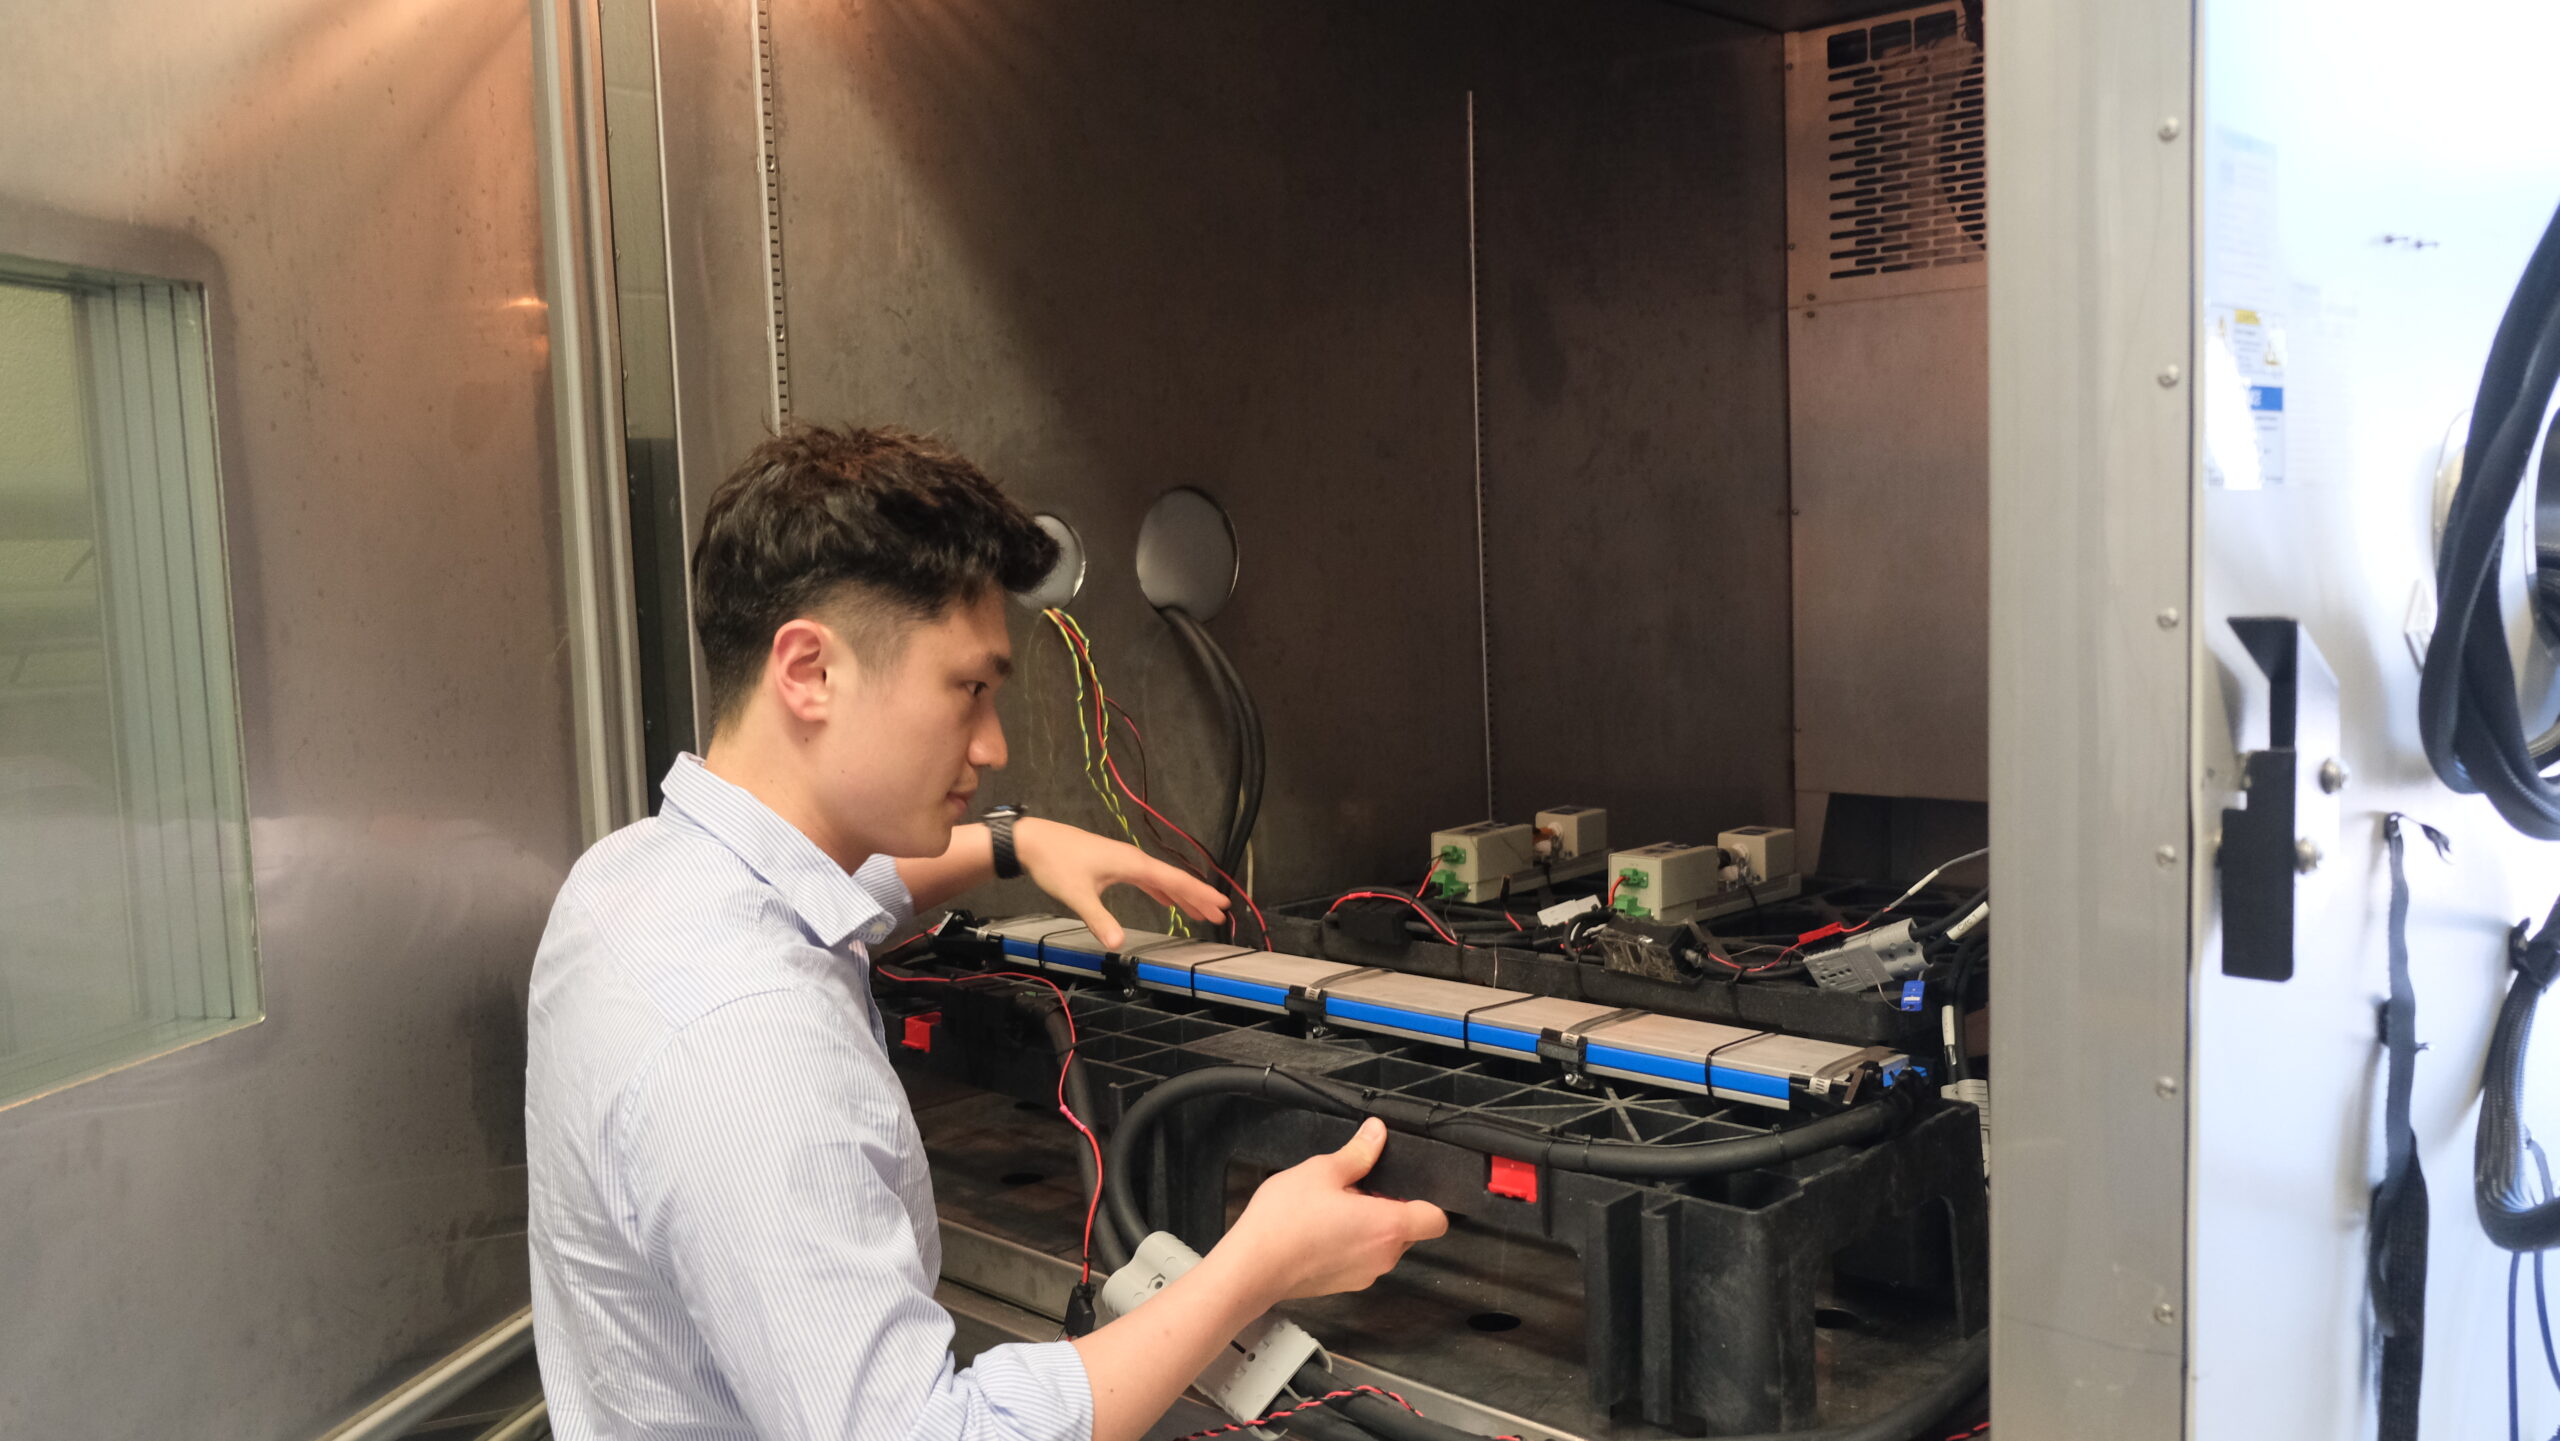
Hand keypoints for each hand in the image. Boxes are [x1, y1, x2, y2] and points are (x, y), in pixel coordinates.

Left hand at [1012, 818, 1227, 947]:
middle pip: (1174, 880)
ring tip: (1201, 912)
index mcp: (1132, 864)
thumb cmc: (1055, 863)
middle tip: (1221, 914)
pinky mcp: (1114, 865)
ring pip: (1161, 880)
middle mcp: (1134, 860)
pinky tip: (1167, 902)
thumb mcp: (1078, 895)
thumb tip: (1118, 944)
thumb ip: (1099, 919)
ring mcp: (1124, 861)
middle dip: (1198, 897)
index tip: (1222, 904)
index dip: (1199, 893)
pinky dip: (1162, 892)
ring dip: (1181, 895)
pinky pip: (1147, 880)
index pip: (1174, 881)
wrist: (1033, 841)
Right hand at [1214, 1118, 1447, 1300]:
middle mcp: (1384, 1256)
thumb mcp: (1322, 1171)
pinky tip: (1321, 1229)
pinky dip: (1352, 1243)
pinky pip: (1362, 1259)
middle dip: (1390, 1208)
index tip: (1403, 1187)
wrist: (1252, 1267)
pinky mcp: (1345, 1284)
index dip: (1427, 1200)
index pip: (1436, 1219)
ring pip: (1384, 1245)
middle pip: (1409, 1230)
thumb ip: (1357, 1153)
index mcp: (1388, 1226)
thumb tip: (1377, 1134)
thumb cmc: (1285, 1222)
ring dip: (1369, 1226)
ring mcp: (1365, 1275)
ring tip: (1333, 1208)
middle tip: (1356, 1189)